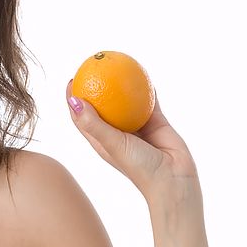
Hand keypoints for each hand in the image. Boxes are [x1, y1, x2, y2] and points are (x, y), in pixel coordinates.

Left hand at [65, 79, 197, 199]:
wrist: (174, 180)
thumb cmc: (139, 167)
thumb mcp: (111, 144)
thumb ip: (93, 124)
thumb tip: (73, 100)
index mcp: (102, 140)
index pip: (82, 117)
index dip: (74, 99)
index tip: (71, 80)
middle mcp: (117, 132)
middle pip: (102, 105)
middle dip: (96, 87)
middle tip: (93, 67)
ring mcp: (137, 127)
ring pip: (126, 101)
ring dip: (121, 85)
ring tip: (117, 65)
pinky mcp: (156, 123)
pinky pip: (150, 101)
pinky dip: (147, 88)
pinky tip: (144, 73)